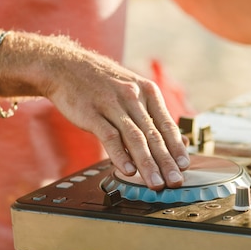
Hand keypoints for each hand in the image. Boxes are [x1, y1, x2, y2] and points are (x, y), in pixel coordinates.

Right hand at [41, 37, 189, 190]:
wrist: (66, 67)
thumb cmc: (102, 83)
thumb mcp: (132, 90)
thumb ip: (152, 114)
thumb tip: (178, 139)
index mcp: (147, 91)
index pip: (167, 124)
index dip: (177, 147)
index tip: (185, 166)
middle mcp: (132, 97)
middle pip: (153, 135)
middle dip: (167, 161)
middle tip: (175, 180)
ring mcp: (112, 104)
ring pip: (135, 138)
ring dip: (147, 164)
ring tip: (156, 182)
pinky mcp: (92, 113)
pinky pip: (110, 137)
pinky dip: (120, 156)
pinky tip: (128, 171)